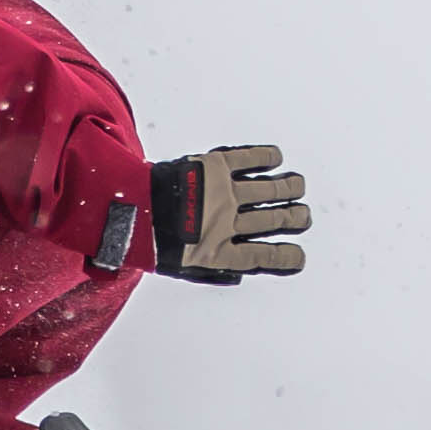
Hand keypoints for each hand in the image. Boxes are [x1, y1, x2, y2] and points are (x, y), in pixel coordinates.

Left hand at [157, 145, 309, 283]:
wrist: (129, 208)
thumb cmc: (152, 240)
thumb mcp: (184, 265)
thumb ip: (214, 267)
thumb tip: (240, 271)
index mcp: (217, 252)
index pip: (262, 256)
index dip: (285, 256)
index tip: (300, 256)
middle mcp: (225, 222)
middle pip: (273, 220)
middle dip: (295, 218)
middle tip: (302, 216)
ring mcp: (222, 192)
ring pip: (269, 191)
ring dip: (289, 188)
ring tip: (297, 186)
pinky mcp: (214, 166)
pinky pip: (249, 159)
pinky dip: (266, 157)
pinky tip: (276, 160)